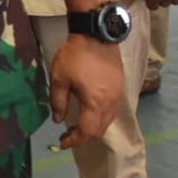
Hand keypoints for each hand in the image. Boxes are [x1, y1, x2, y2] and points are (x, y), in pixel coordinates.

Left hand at [48, 34, 124, 148]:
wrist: (96, 35)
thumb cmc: (75, 56)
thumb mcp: (59, 79)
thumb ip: (58, 102)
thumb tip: (58, 120)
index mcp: (95, 102)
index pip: (88, 131)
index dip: (75, 141)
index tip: (62, 142)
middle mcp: (110, 103)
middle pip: (100, 130)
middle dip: (83, 137)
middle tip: (66, 136)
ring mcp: (118, 96)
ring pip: (107, 122)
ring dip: (92, 129)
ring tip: (75, 128)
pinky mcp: (120, 88)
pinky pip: (111, 111)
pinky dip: (99, 119)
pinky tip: (88, 114)